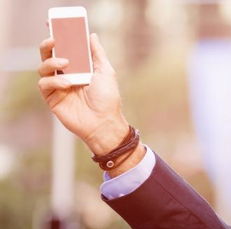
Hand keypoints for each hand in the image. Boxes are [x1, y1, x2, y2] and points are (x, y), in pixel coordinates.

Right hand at [37, 32, 128, 154]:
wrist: (105, 123)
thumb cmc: (108, 100)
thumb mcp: (106, 72)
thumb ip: (97, 54)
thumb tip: (92, 35)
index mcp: (78, 67)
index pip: (63, 48)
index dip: (58, 36)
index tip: (54, 25)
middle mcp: (65, 74)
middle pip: (48, 54)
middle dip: (48, 45)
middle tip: (54, 39)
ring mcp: (57, 86)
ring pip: (43, 67)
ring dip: (52, 62)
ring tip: (66, 64)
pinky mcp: (52, 98)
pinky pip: (44, 83)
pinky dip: (54, 80)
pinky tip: (66, 84)